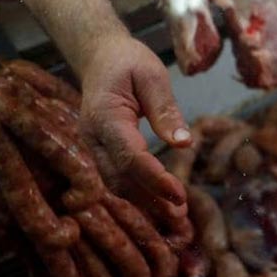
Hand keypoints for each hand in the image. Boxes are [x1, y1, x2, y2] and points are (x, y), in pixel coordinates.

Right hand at [78, 32, 190, 209]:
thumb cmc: (127, 61)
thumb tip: (183, 144)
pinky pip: (116, 178)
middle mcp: (93, 137)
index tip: (179, 195)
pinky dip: (137, 194)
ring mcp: (92, 146)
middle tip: (181, 220)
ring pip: (116, 184)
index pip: (130, 156)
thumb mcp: (152, 76)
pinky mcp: (100, 152)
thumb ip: (166, 110)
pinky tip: (159, 205)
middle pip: (120, 178)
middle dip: (150, 201)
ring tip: (175, 219)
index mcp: (105, 117)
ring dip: (144, 203)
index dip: (154, 179)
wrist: (99, 56)